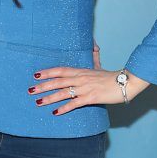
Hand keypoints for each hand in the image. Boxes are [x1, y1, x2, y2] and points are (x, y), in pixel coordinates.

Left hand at [29, 66, 148, 114]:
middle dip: (43, 86)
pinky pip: (74, 104)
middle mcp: (80, 78)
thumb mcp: (100, 65)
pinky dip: (64, 108)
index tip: (36, 75)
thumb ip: (94, 57)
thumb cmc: (112, 76)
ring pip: (63, 93)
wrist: (126, 82)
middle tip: (30, 90)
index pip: (60, 70)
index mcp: (81, 71)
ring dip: (49, 98)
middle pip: (57, 81)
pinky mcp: (91, 97)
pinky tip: (55, 113)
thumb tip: (94, 45)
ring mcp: (85, 88)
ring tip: (38, 102)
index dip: (48, 72)